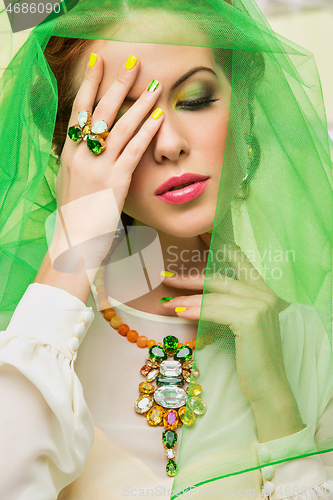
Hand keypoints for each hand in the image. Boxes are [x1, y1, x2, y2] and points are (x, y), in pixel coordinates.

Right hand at [53, 54, 162, 270]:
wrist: (74, 244)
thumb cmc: (75, 217)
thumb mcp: (70, 185)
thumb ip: (79, 164)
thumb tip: (85, 149)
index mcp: (70, 154)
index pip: (80, 110)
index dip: (90, 85)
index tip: (97, 64)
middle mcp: (81, 155)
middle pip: (100, 111)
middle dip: (116, 83)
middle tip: (131, 61)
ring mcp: (97, 167)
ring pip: (120, 126)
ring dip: (139, 103)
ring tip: (154, 85)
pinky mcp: (114, 182)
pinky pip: (133, 150)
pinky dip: (146, 132)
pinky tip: (158, 117)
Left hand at [161, 233, 292, 407]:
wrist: (268, 386)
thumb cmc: (251, 358)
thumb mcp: (240, 325)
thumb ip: (227, 306)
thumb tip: (193, 297)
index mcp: (264, 292)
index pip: (240, 262)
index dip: (220, 248)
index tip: (202, 237)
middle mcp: (265, 294)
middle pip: (219, 278)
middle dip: (191, 278)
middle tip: (167, 278)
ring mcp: (260, 305)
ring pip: (214, 295)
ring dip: (186, 299)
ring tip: (166, 303)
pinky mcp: (250, 319)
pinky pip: (214, 310)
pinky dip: (193, 310)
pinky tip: (178, 312)